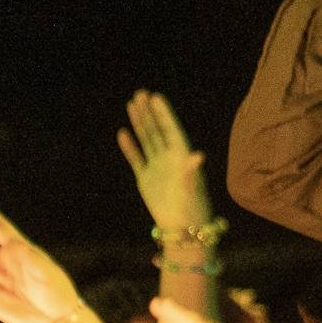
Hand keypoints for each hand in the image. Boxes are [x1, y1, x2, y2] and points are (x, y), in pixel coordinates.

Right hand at [117, 91, 209, 236]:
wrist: (182, 229)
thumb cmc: (193, 209)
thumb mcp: (192, 188)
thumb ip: (192, 171)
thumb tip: (198, 155)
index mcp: (181, 157)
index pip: (171, 129)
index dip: (163, 113)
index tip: (155, 97)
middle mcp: (169, 159)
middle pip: (157, 130)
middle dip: (149, 112)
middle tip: (141, 93)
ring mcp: (157, 167)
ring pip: (146, 140)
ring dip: (140, 122)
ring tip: (132, 104)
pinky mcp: (146, 179)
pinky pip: (136, 158)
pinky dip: (130, 146)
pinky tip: (123, 132)